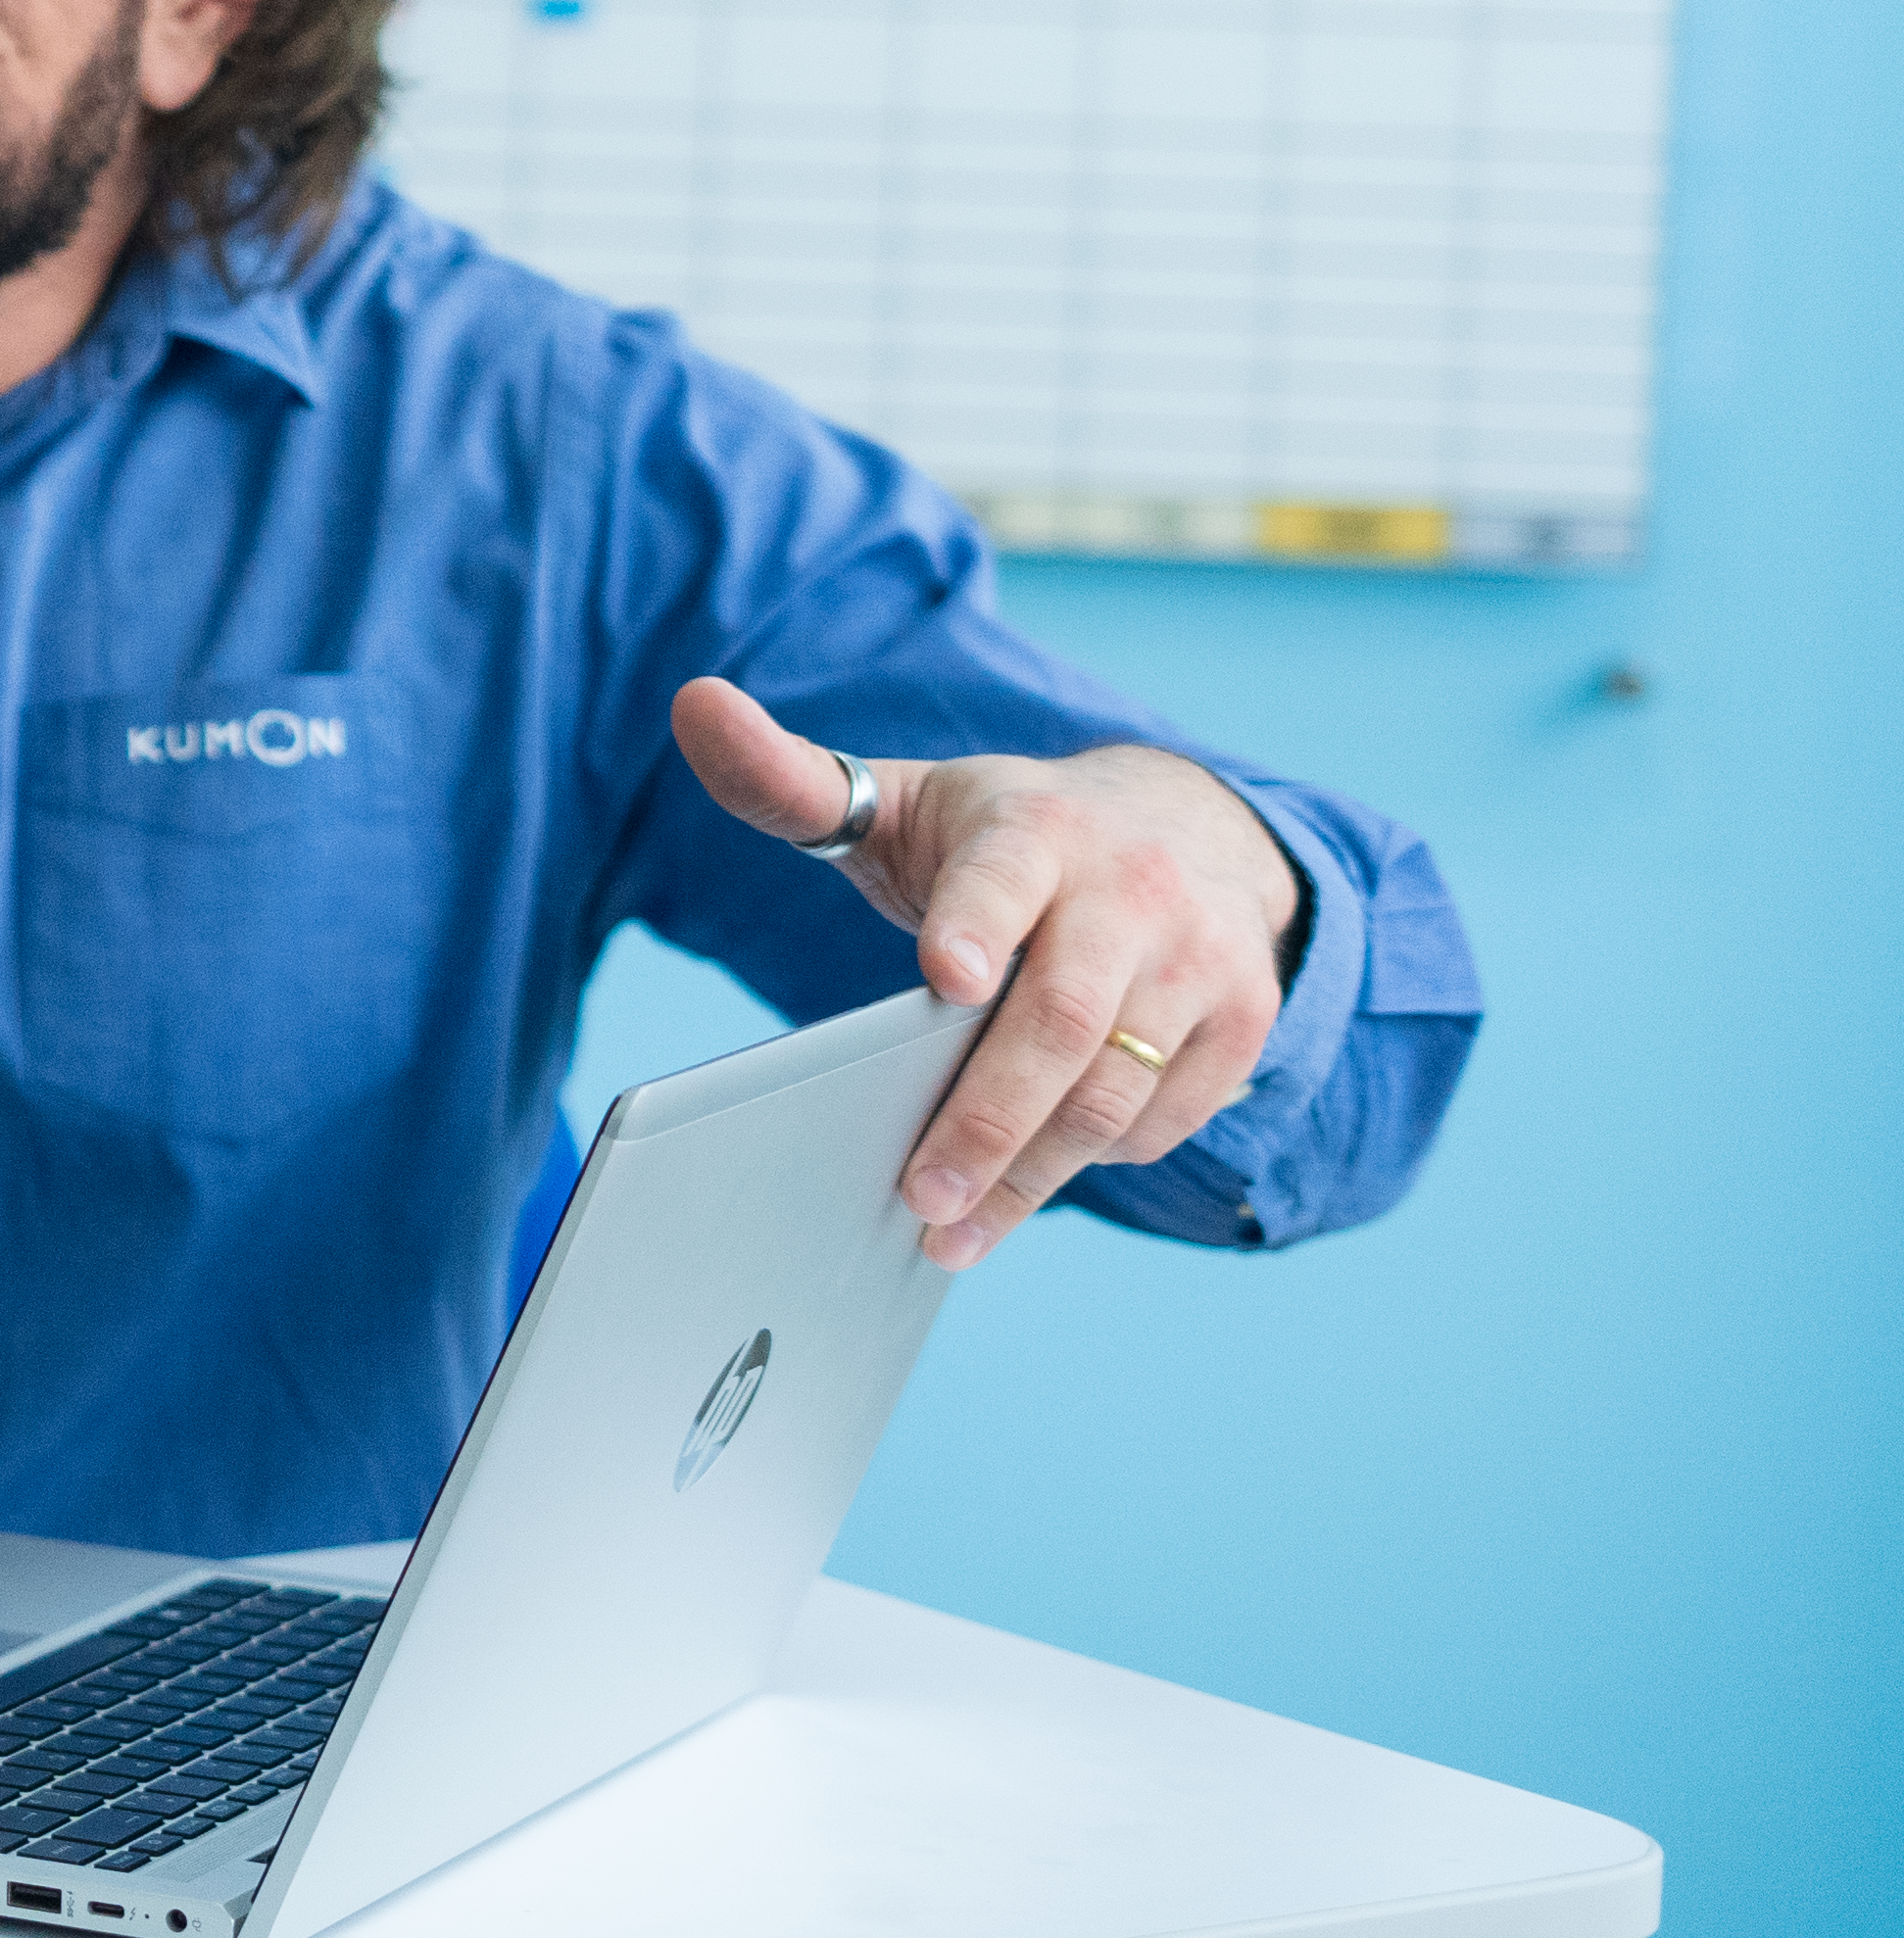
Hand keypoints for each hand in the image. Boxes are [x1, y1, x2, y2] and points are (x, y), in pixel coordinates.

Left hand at [673, 676, 1303, 1270]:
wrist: (1190, 824)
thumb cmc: (1005, 835)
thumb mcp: (905, 799)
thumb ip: (792, 781)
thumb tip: (693, 706)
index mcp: (1033, 829)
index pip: (1002, 877)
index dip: (975, 926)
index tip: (944, 979)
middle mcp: (1133, 888)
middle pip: (1059, 1019)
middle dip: (986, 1119)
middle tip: (918, 1195)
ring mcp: (1202, 956)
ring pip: (1115, 1088)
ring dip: (1032, 1174)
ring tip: (953, 1231)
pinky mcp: (1245, 1017)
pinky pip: (1166, 1116)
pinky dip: (1095, 1161)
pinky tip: (1030, 1183)